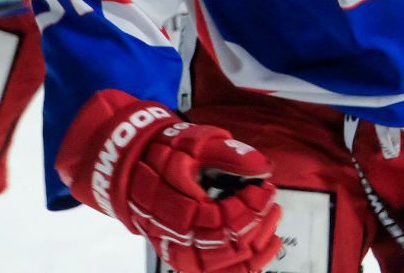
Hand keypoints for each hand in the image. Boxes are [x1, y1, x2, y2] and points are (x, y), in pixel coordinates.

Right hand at [59, 92, 281, 272]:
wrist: (130, 166)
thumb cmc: (164, 150)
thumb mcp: (197, 142)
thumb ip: (231, 154)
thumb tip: (264, 166)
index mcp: (181, 205)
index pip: (225, 220)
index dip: (252, 207)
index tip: (266, 189)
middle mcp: (177, 234)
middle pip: (227, 247)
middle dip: (257, 227)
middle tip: (272, 206)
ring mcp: (177, 248)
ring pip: (220, 268)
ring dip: (252, 254)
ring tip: (273, 234)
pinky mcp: (179, 254)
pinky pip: (210, 272)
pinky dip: (236, 269)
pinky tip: (258, 255)